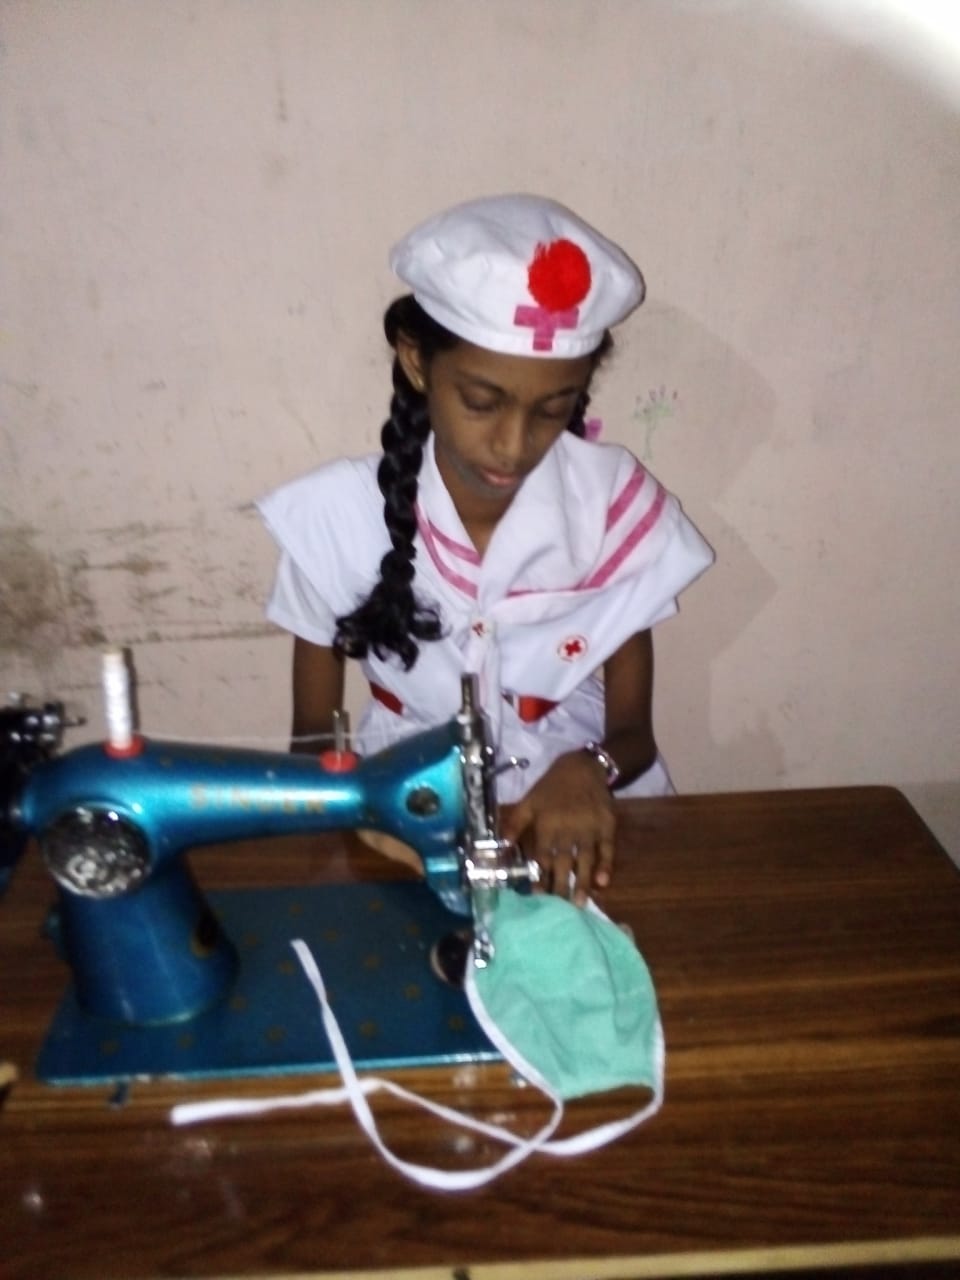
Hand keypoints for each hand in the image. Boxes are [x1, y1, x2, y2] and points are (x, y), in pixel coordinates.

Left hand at [499, 751, 615, 904]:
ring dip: (582, 882)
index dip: (539, 877)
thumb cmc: (552, 787)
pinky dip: (606, 866)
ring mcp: (589, 829)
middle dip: (560, 887)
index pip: (542, 857)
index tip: (536, 897)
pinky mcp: (607, 826)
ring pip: (585, 860)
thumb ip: (515, 824)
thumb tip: (502, 847)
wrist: (584, 767)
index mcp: (547, 825)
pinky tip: (603, 882)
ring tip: (579, 903)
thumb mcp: (529, 801)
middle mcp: (568, 829)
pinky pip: (607, 849)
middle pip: (563, 863)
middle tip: (559, 910)